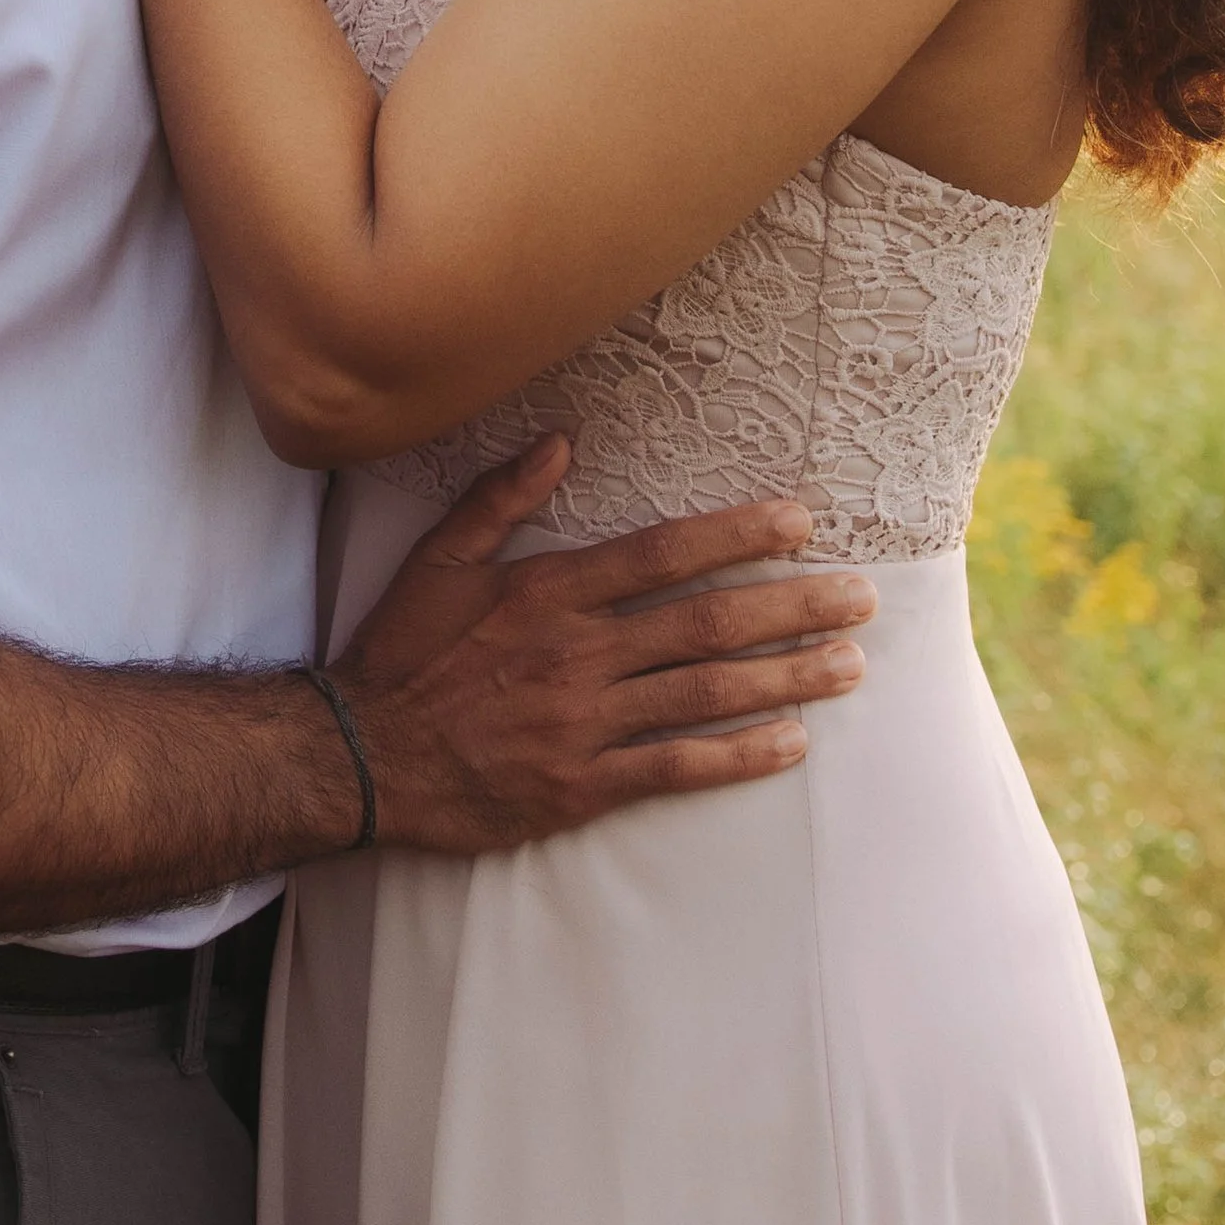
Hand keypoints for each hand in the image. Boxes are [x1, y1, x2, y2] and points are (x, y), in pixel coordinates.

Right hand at [334, 437, 872, 853]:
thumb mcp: (437, 560)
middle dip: (793, 607)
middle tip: (862, 599)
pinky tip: (790, 744)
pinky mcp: (583, 785)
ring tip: (849, 666)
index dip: (736, 536)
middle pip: (706, 623)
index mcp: (549, 591)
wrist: (361, 756)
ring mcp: (584, 722)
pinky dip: (737, 756)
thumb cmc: (402, 652)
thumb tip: (562, 439)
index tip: (800, 522)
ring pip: (705, 694)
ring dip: (786, 678)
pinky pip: (675, 767)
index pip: (662, 554)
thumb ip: (501, 498)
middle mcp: (578, 652)